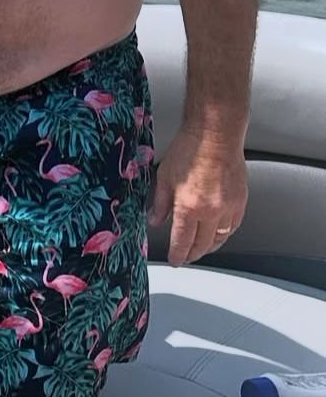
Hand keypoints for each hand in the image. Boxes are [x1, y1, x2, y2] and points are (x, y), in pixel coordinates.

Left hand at [148, 127, 247, 265]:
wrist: (215, 135)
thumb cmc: (189, 150)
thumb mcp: (165, 177)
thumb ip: (161, 203)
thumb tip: (156, 220)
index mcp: (188, 207)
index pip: (182, 241)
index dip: (177, 255)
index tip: (174, 260)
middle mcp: (210, 212)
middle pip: (202, 245)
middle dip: (192, 254)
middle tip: (185, 257)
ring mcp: (228, 208)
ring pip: (220, 238)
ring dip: (209, 247)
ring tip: (200, 249)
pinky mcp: (240, 201)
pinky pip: (233, 226)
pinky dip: (225, 233)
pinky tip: (218, 233)